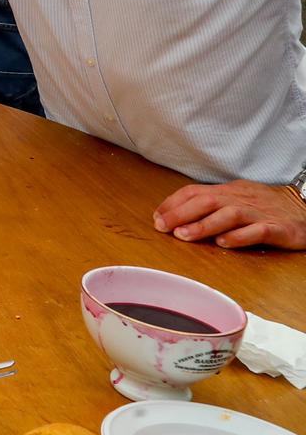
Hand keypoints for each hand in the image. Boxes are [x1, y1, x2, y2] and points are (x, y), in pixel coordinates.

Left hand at [154, 180, 305, 249]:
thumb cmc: (267, 206)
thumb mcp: (238, 198)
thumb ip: (212, 205)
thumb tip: (178, 214)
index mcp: (229, 191)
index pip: (195, 191)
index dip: (174, 203)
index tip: (156, 217)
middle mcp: (241, 199)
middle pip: (207, 201)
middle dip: (181, 213)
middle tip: (162, 227)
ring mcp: (260, 213)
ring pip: (229, 214)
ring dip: (204, 225)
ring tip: (184, 235)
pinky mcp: (278, 228)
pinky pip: (258, 231)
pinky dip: (239, 236)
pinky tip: (224, 243)